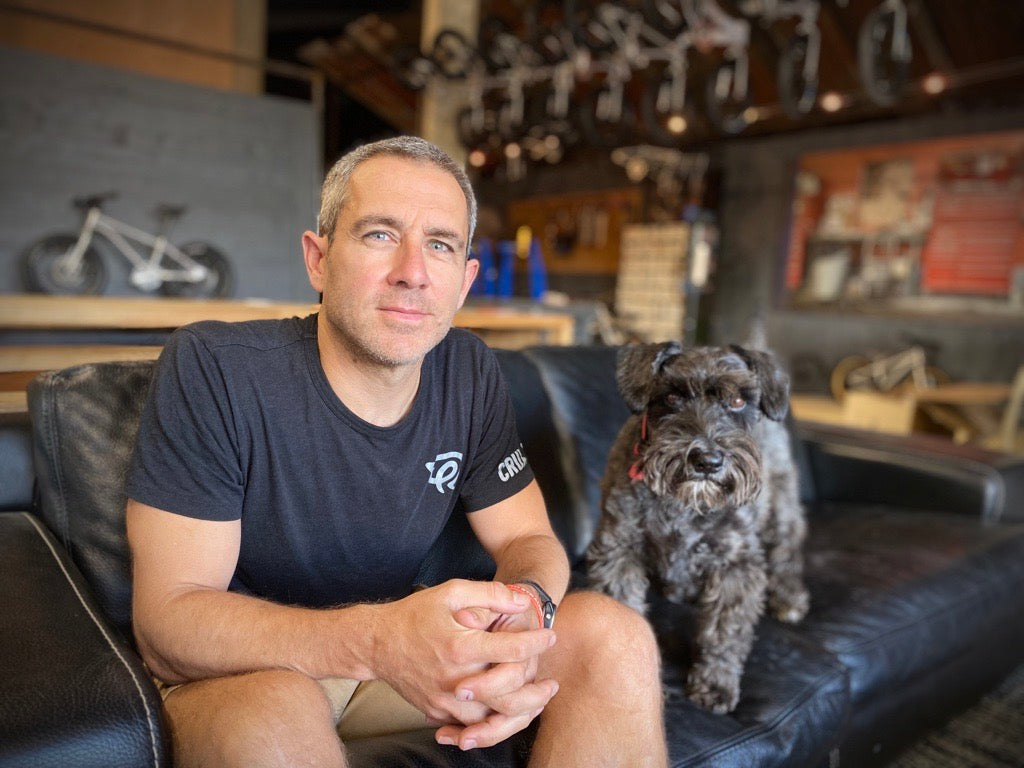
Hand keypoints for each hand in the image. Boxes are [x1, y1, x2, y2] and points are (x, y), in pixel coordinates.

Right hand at [370, 579, 554, 728]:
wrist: (377, 643)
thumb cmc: (415, 614)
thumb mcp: (451, 592)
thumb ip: (489, 594)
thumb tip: (522, 600)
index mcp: (460, 646)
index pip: (511, 650)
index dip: (536, 642)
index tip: (549, 635)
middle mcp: (454, 678)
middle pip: (507, 698)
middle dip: (536, 694)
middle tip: (552, 684)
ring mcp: (444, 700)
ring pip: (491, 720)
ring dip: (518, 714)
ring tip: (537, 701)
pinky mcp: (437, 711)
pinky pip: (470, 726)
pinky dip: (493, 723)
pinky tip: (509, 712)